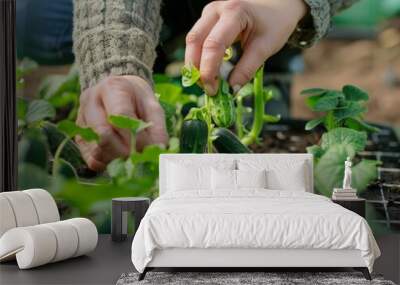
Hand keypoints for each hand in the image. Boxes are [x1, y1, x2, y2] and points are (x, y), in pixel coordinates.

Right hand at [76, 75, 168, 170]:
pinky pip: (91, 160)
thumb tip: (158, 151)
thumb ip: (157, 128)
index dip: (136, 137)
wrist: (119, 93)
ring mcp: (82, 120)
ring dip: (117, 159)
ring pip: (96, 150)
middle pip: (104, 135)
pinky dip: (108, 164)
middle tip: (140, 155)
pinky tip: (119, 159)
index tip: (147, 148)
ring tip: (131, 155)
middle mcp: (91, 101)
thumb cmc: (138, 100)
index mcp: (112, 88)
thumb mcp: (153, 107)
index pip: (120, 115)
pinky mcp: (79, 137)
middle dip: (126, 151)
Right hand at [185, 0, 306, 94]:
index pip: (213, 45)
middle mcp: (216, 9)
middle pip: (194, 40)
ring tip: (207, 83)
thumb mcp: (266, 48)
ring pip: (192, 40)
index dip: (209, 70)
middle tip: (207, 89)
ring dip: (196, 64)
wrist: (278, 6)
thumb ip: (247, 69)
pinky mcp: (208, 20)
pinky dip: (200, 58)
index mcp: (234, 12)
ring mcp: (209, 13)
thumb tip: (231, 89)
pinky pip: (197, 40)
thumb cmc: (275, 23)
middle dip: (197, 68)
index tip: (213, 90)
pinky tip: (208, 72)